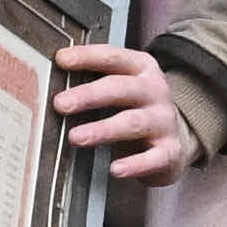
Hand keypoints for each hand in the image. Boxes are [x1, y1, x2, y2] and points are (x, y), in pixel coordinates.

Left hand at [46, 40, 198, 181]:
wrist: (177, 138)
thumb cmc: (137, 108)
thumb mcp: (122, 88)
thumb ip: (95, 81)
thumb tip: (49, 83)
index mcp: (141, 69)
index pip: (113, 58)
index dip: (87, 57)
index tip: (61, 60)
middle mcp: (155, 91)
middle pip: (121, 88)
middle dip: (89, 95)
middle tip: (60, 104)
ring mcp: (164, 121)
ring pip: (133, 123)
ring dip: (103, 130)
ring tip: (76, 137)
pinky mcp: (170, 151)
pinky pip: (154, 158)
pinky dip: (135, 164)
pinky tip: (116, 169)